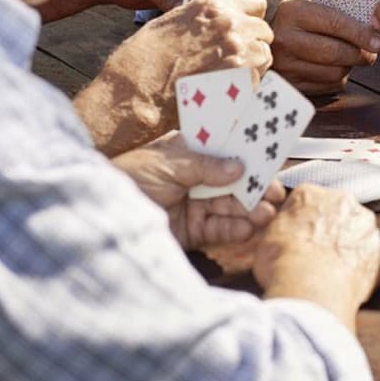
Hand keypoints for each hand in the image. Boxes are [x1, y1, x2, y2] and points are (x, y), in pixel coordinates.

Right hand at [75, 0, 272, 154]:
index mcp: (212, 5)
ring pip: (265, 56)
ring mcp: (240, 54)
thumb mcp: (172, 21)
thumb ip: (204, 17)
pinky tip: (223, 91)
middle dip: (252, 42)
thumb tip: (219, 21)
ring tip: (225, 77)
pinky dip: (245, 87)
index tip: (241, 27)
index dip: (250, 15)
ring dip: (252, 65)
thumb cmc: (144, 59)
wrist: (135, 94)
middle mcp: (231, 25)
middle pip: (263, 30)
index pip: (256, 0)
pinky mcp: (243, 83)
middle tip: (230, 58)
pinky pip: (258, 81)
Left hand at [113, 132, 284, 249]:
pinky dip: (235, 229)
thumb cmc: (130, 178)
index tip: (269, 154)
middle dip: (254, 185)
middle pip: (231, 180)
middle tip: (277, 191)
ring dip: (250, 208)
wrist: (103, 216)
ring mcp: (193, 205)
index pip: (222, 148)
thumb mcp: (168, 163)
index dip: (245, 151)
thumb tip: (239, 168)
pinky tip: (250, 227)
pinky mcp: (191, 232)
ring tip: (268, 211)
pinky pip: (219, 229)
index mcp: (186, 152)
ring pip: (229, 206)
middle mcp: (193, 177)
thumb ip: (205, 166)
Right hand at [252, 185, 379, 331]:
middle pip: (337, 212)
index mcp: (309, 193)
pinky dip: (368, 266)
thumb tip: (282, 234)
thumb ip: (279, 228)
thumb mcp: (264, 239)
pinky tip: (353, 281)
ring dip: (351, 246)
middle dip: (331, 230)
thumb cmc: (283, 264)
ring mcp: (365, 223)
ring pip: (359, 232)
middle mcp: (340, 200)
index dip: (303, 223)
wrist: (310, 288)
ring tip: (336, 271)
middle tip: (319, 256)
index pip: (308, 202)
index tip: (301, 239)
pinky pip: (377, 255)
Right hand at [271, 0, 379, 93]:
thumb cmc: (295, 19)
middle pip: (336, 53)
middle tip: (370, 52)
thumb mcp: (309, 5)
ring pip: (334, 73)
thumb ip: (337, 15)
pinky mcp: (289, 84)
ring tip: (348, 58)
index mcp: (294, 12)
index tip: (379, 42)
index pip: (334, 24)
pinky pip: (326, 86)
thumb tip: (374, 33)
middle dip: (361, 54)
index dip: (361, 34)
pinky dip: (337, 79)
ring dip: (349, 67)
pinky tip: (333, 68)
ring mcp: (285, 64)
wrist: (260, 33)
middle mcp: (286, 39)